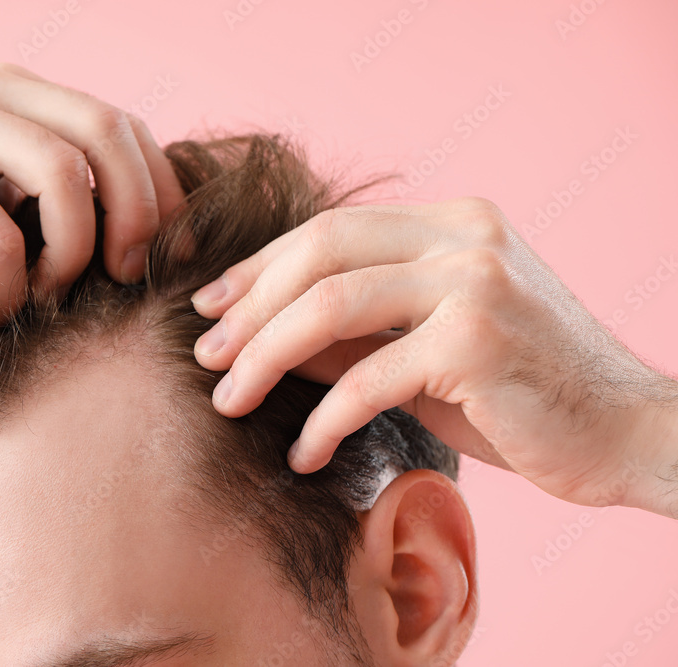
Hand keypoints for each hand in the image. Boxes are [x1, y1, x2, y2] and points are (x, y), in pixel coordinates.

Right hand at [0, 61, 183, 324]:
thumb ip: (60, 193)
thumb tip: (159, 234)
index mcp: (13, 90)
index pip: (121, 123)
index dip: (160, 190)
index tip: (168, 255)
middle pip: (105, 133)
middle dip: (136, 215)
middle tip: (126, 279)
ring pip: (62, 177)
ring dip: (70, 256)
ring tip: (45, 298)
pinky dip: (7, 290)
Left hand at [191, 197, 677, 513]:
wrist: (625, 434)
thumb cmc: (519, 395)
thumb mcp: (424, 350)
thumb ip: (350, 332)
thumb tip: (257, 336)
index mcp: (450, 222)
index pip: (329, 230)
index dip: (259, 267)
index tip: (210, 306)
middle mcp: (463, 235)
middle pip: (319, 253)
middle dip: (249, 307)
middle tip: (205, 356)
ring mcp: (473, 281)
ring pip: (330, 305)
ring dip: (265, 357)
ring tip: (229, 402)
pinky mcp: (476, 340)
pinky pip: (367, 377)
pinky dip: (322, 418)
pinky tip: (302, 452)